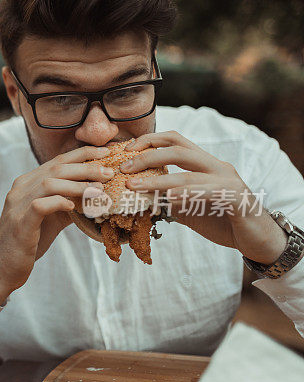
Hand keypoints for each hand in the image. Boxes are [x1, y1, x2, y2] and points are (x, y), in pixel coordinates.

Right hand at [0, 146, 113, 304]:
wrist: (2, 267)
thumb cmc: (28, 242)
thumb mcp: (51, 218)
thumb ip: (68, 203)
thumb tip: (96, 195)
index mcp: (27, 183)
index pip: (58, 161)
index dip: (83, 154)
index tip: (106, 153)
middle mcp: (20, 188)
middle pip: (56, 168)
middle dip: (86, 168)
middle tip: (109, 172)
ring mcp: (17, 204)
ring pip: (49, 183)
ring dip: (78, 185)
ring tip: (98, 190)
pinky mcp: (19, 222)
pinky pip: (40, 205)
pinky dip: (59, 202)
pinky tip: (73, 207)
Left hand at [122, 131, 286, 264]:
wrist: (258, 241)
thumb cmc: (223, 222)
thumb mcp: (188, 208)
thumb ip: (167, 199)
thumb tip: (136, 197)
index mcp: (205, 164)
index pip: (176, 141)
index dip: (150, 140)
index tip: (126, 150)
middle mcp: (217, 167)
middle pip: (179, 150)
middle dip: (147, 156)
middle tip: (123, 169)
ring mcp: (228, 181)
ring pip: (188, 174)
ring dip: (157, 180)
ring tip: (134, 186)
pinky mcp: (237, 198)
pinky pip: (208, 192)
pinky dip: (185, 193)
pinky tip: (167, 199)